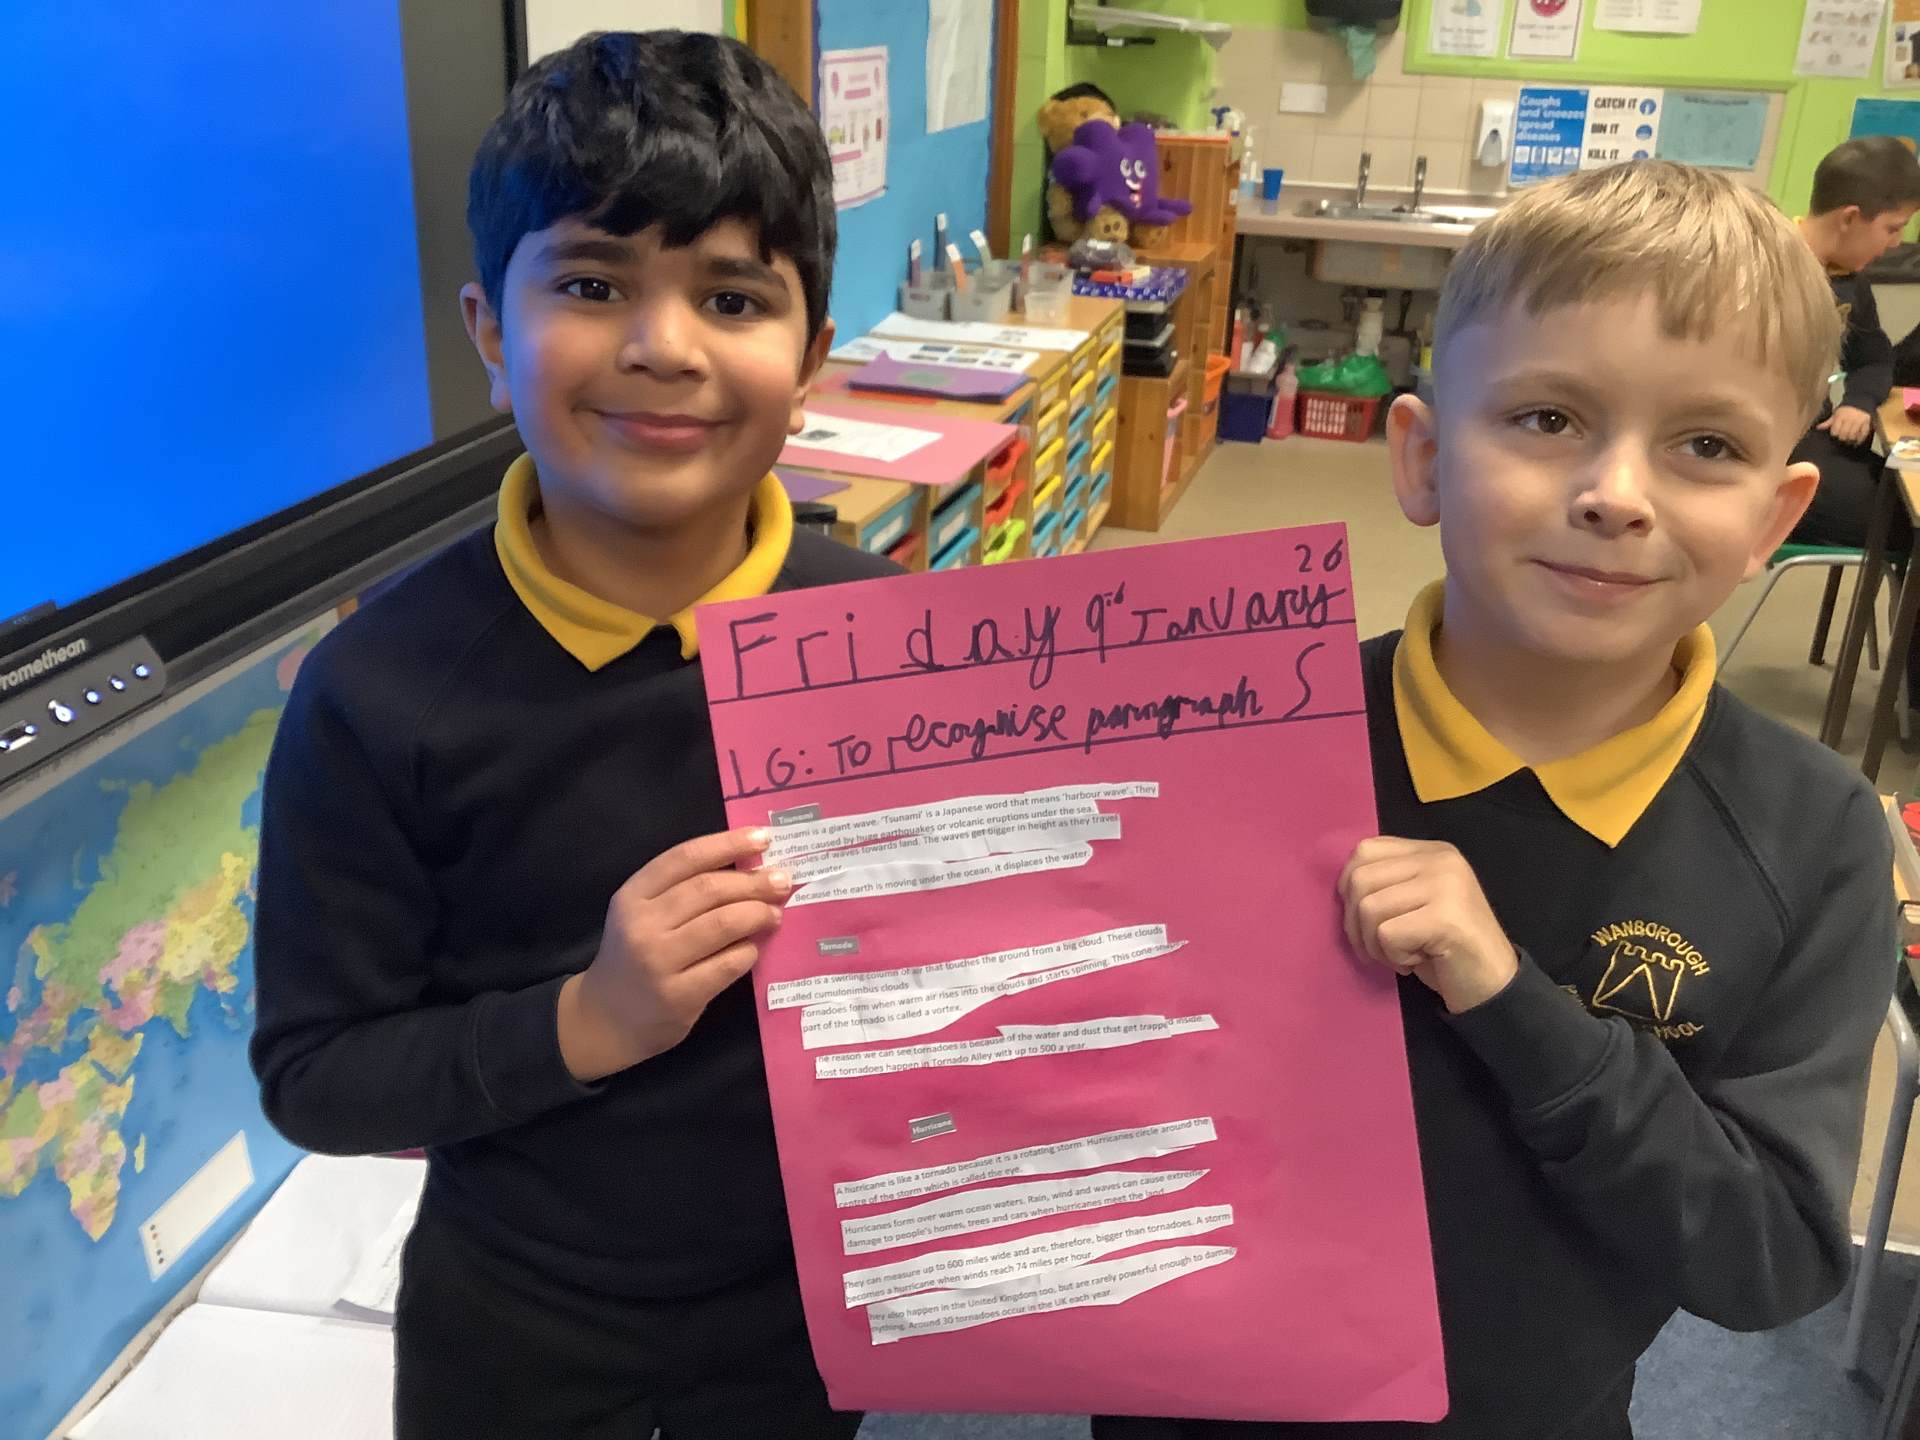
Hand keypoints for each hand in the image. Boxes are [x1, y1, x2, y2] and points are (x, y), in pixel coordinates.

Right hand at [557, 827, 789, 1080]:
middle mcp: (642, 925)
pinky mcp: (678, 997)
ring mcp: (659, 963)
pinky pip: (728, 964)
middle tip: (782, 881)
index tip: (763, 838)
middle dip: (753, 881)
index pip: (685, 858)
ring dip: (757, 913)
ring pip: (722, 924)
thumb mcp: (642, 914)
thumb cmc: (635, 956)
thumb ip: (682, 890)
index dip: (728, 843)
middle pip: (709, 889)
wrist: (607, 1018)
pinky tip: (754, 948)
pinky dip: (749, 951)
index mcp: (632, 896)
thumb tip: (750, 867)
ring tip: (774, 913)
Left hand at [1337, 837, 1518, 1014]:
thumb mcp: (1414, 903)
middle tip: (1376, 948)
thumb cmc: (1445, 948)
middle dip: (1356, 923)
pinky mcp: (1445, 917)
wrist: (1493, 984)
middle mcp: (1440, 860)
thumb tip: (1342, 887)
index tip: (1361, 916)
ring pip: (1369, 908)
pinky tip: (1415, 961)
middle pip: (1360, 879)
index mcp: (1431, 852)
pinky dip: (1392, 957)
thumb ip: (1387, 883)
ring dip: (1374, 944)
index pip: (1367, 849)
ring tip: (1400, 955)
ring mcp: (1445, 885)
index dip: (1348, 885)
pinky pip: (1386, 934)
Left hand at [1819, 404, 1873, 445]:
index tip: (1835, 435)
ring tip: (1849, 441)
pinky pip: (1863, 434)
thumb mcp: (1836, 414)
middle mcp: (1850, 419)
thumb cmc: (1846, 409)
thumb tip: (1818, 428)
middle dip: (1842, 438)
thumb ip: (1828, 422)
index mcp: (1840, 417)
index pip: (1835, 431)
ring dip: (1850, 440)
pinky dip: (1860, 439)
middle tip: (1842, 439)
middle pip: (1844, 434)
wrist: (1861, 399)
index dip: (1834, 434)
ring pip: (1853, 435)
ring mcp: (1859, 421)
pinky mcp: (1867, 422)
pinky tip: (1857, 443)